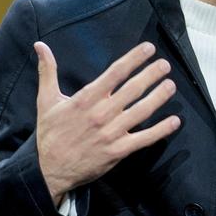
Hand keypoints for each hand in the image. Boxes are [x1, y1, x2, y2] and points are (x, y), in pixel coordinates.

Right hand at [34, 41, 180, 205]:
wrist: (48, 169)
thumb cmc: (50, 133)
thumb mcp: (46, 100)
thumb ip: (47, 72)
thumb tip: (40, 45)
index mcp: (86, 99)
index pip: (115, 73)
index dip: (134, 59)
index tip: (149, 49)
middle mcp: (101, 114)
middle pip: (132, 89)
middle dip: (151, 74)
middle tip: (166, 64)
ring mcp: (112, 133)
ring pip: (141, 111)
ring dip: (159, 97)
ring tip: (171, 85)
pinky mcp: (118, 150)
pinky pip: (144, 138)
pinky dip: (161, 130)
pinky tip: (175, 121)